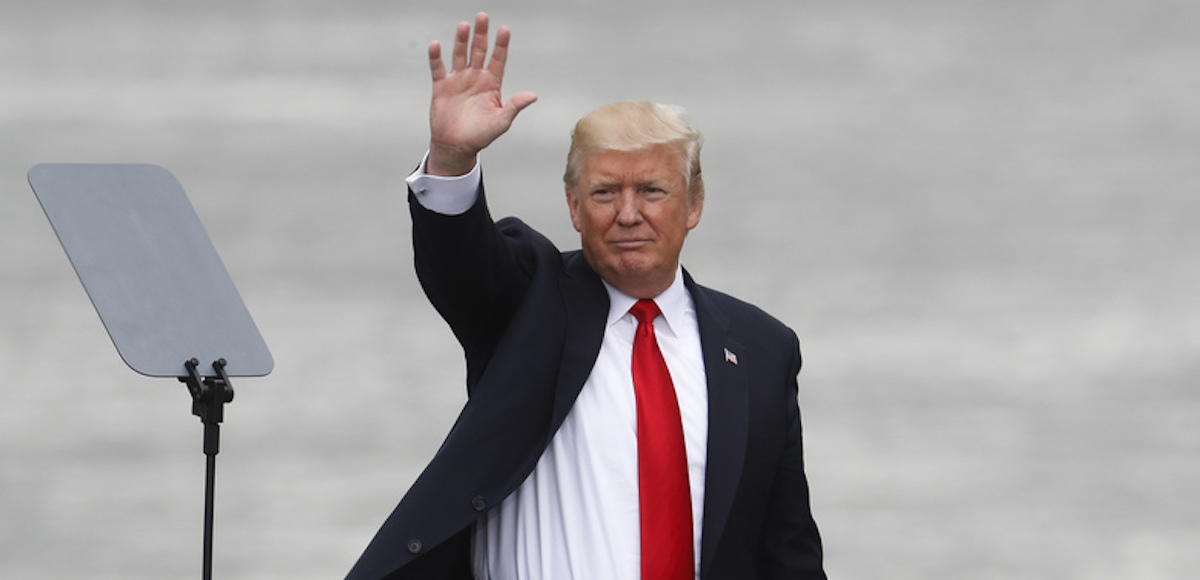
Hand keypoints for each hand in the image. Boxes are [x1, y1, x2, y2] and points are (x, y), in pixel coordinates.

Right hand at [426, 13, 537, 175]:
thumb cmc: (480, 136)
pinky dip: (436, 57)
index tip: (505, 30)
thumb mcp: (501, 122)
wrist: (456, 146)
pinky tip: (436, 45)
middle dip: (481, 34)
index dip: (501, 45)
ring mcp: (458, 80)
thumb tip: (532, 96)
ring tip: (464, 26)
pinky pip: (438, 68)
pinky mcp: (442, 86)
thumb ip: (515, 106)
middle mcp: (475, 78)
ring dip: (461, 40)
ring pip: (460, 54)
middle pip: (479, 51)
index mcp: (491, 84)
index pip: (498, 59)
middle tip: (483, 17)